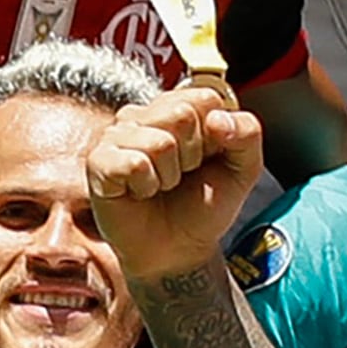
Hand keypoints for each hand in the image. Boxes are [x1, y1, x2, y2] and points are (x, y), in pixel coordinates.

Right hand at [86, 85, 267, 280]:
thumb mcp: (242, 170)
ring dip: (170, 175)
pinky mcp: (99, 161)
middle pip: (182, 113)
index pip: (206, 97)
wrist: (179, 250)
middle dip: (193, 155)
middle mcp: (143, 114)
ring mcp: (117, 135)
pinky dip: (147, 186)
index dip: (216, 135)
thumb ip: (248, 134)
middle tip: (182, 175)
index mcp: (177, 107)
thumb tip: (219, 118)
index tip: (208, 158)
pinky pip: (134, 163)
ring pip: (160, 142)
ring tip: (162, 185)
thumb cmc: (203, 206)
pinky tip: (140, 193)